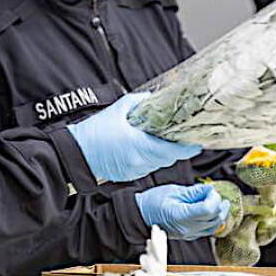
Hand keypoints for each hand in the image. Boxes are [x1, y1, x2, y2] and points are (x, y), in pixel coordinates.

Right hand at [67, 92, 201, 181]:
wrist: (77, 152)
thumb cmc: (95, 131)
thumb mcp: (119, 109)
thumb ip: (140, 102)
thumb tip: (155, 99)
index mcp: (139, 145)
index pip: (172, 150)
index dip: (188, 147)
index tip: (198, 142)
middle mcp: (140, 161)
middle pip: (168, 158)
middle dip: (176, 148)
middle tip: (182, 136)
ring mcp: (135, 171)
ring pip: (159, 163)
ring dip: (163, 153)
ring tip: (162, 139)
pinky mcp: (130, 176)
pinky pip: (148, 167)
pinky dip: (151, 158)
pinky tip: (146, 147)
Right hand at [135, 183, 229, 240]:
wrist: (141, 215)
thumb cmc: (154, 201)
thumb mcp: (173, 191)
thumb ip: (193, 192)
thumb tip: (210, 190)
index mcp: (180, 216)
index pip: (207, 209)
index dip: (213, 198)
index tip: (210, 189)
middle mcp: (187, 228)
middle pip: (213, 218)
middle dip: (218, 203)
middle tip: (212, 192)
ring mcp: (189, 234)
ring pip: (214, 226)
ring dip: (219, 213)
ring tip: (219, 201)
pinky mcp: (190, 236)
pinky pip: (208, 230)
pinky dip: (214, 220)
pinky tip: (213, 211)